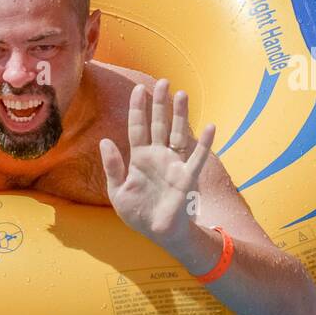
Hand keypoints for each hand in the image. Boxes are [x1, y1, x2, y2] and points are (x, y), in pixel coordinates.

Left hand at [99, 79, 215, 250]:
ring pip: (179, 133)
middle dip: (160, 104)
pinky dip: (205, 143)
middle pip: (159, 124)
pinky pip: (198, 157)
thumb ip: (112, 167)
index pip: (138, 128)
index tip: (139, 89)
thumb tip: (105, 141)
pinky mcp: (187, 177)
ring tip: (182, 94)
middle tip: (163, 82)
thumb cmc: (137, 213)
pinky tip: (210, 127)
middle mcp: (158, 156)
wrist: (157, 233)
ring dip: (181, 115)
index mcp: (139, 158)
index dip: (138, 109)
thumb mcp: (117, 191)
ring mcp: (174, 164)